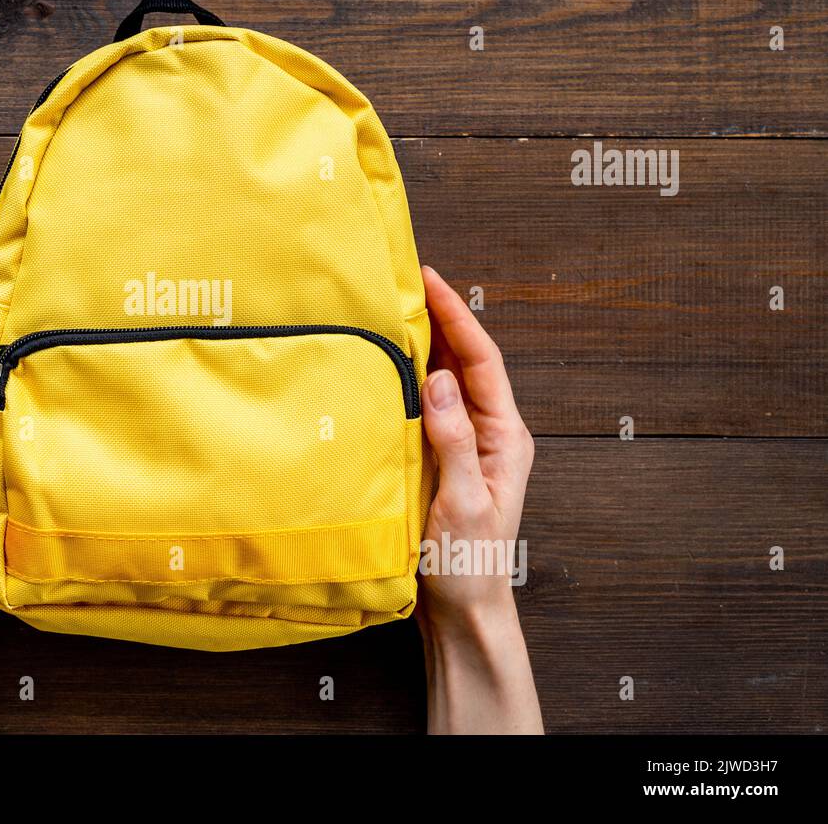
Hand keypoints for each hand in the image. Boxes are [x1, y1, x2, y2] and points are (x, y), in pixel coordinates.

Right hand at [416, 265, 542, 732]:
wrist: (464, 612)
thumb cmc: (468, 565)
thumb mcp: (462, 503)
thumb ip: (453, 440)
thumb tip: (439, 378)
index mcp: (505, 437)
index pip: (482, 361)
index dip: (456, 316)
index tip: (430, 279)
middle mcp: (489, 433)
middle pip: (466, 362)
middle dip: (440, 317)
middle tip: (405, 280)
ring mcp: (466, 445)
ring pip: (447, 381)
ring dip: (424, 344)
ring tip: (393, 309)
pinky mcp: (442, 460)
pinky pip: (427, 407)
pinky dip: (409, 379)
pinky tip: (386, 367)